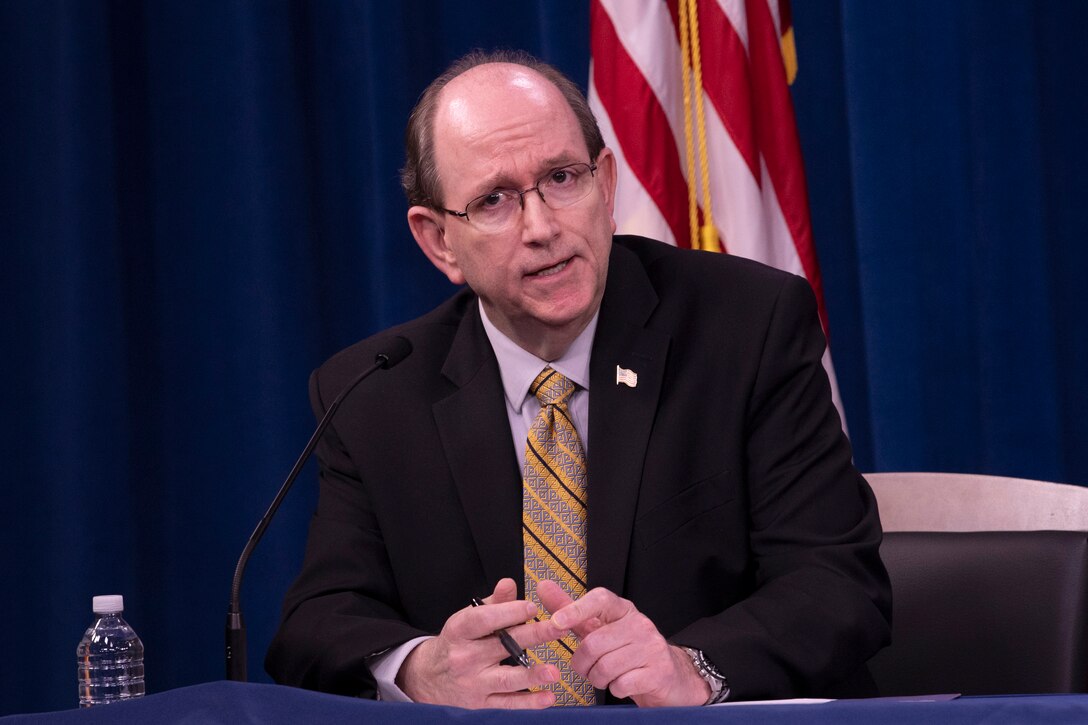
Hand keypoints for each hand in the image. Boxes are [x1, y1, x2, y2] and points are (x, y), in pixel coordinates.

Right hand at [396, 578, 564, 707]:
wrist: (427, 678)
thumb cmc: (456, 642)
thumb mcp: (467, 619)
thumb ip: (493, 603)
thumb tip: (509, 583)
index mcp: (460, 631)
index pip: (484, 620)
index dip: (508, 612)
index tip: (532, 607)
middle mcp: (465, 657)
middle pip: (502, 646)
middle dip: (533, 635)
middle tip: (559, 627)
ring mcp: (474, 683)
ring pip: (506, 679)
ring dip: (531, 675)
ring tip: (553, 671)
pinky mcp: (482, 704)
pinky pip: (508, 704)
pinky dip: (529, 702)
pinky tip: (548, 697)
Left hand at [538, 580, 709, 706]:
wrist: (670, 677)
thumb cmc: (628, 651)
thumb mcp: (600, 628)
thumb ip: (570, 610)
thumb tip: (543, 586)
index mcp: (623, 610)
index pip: (600, 599)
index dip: (575, 609)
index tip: (556, 622)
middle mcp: (640, 624)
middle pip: (594, 643)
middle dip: (582, 664)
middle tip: (587, 668)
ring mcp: (651, 647)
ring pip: (605, 667)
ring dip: (598, 679)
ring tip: (606, 676)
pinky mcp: (658, 672)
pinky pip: (621, 684)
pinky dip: (615, 689)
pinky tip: (623, 684)